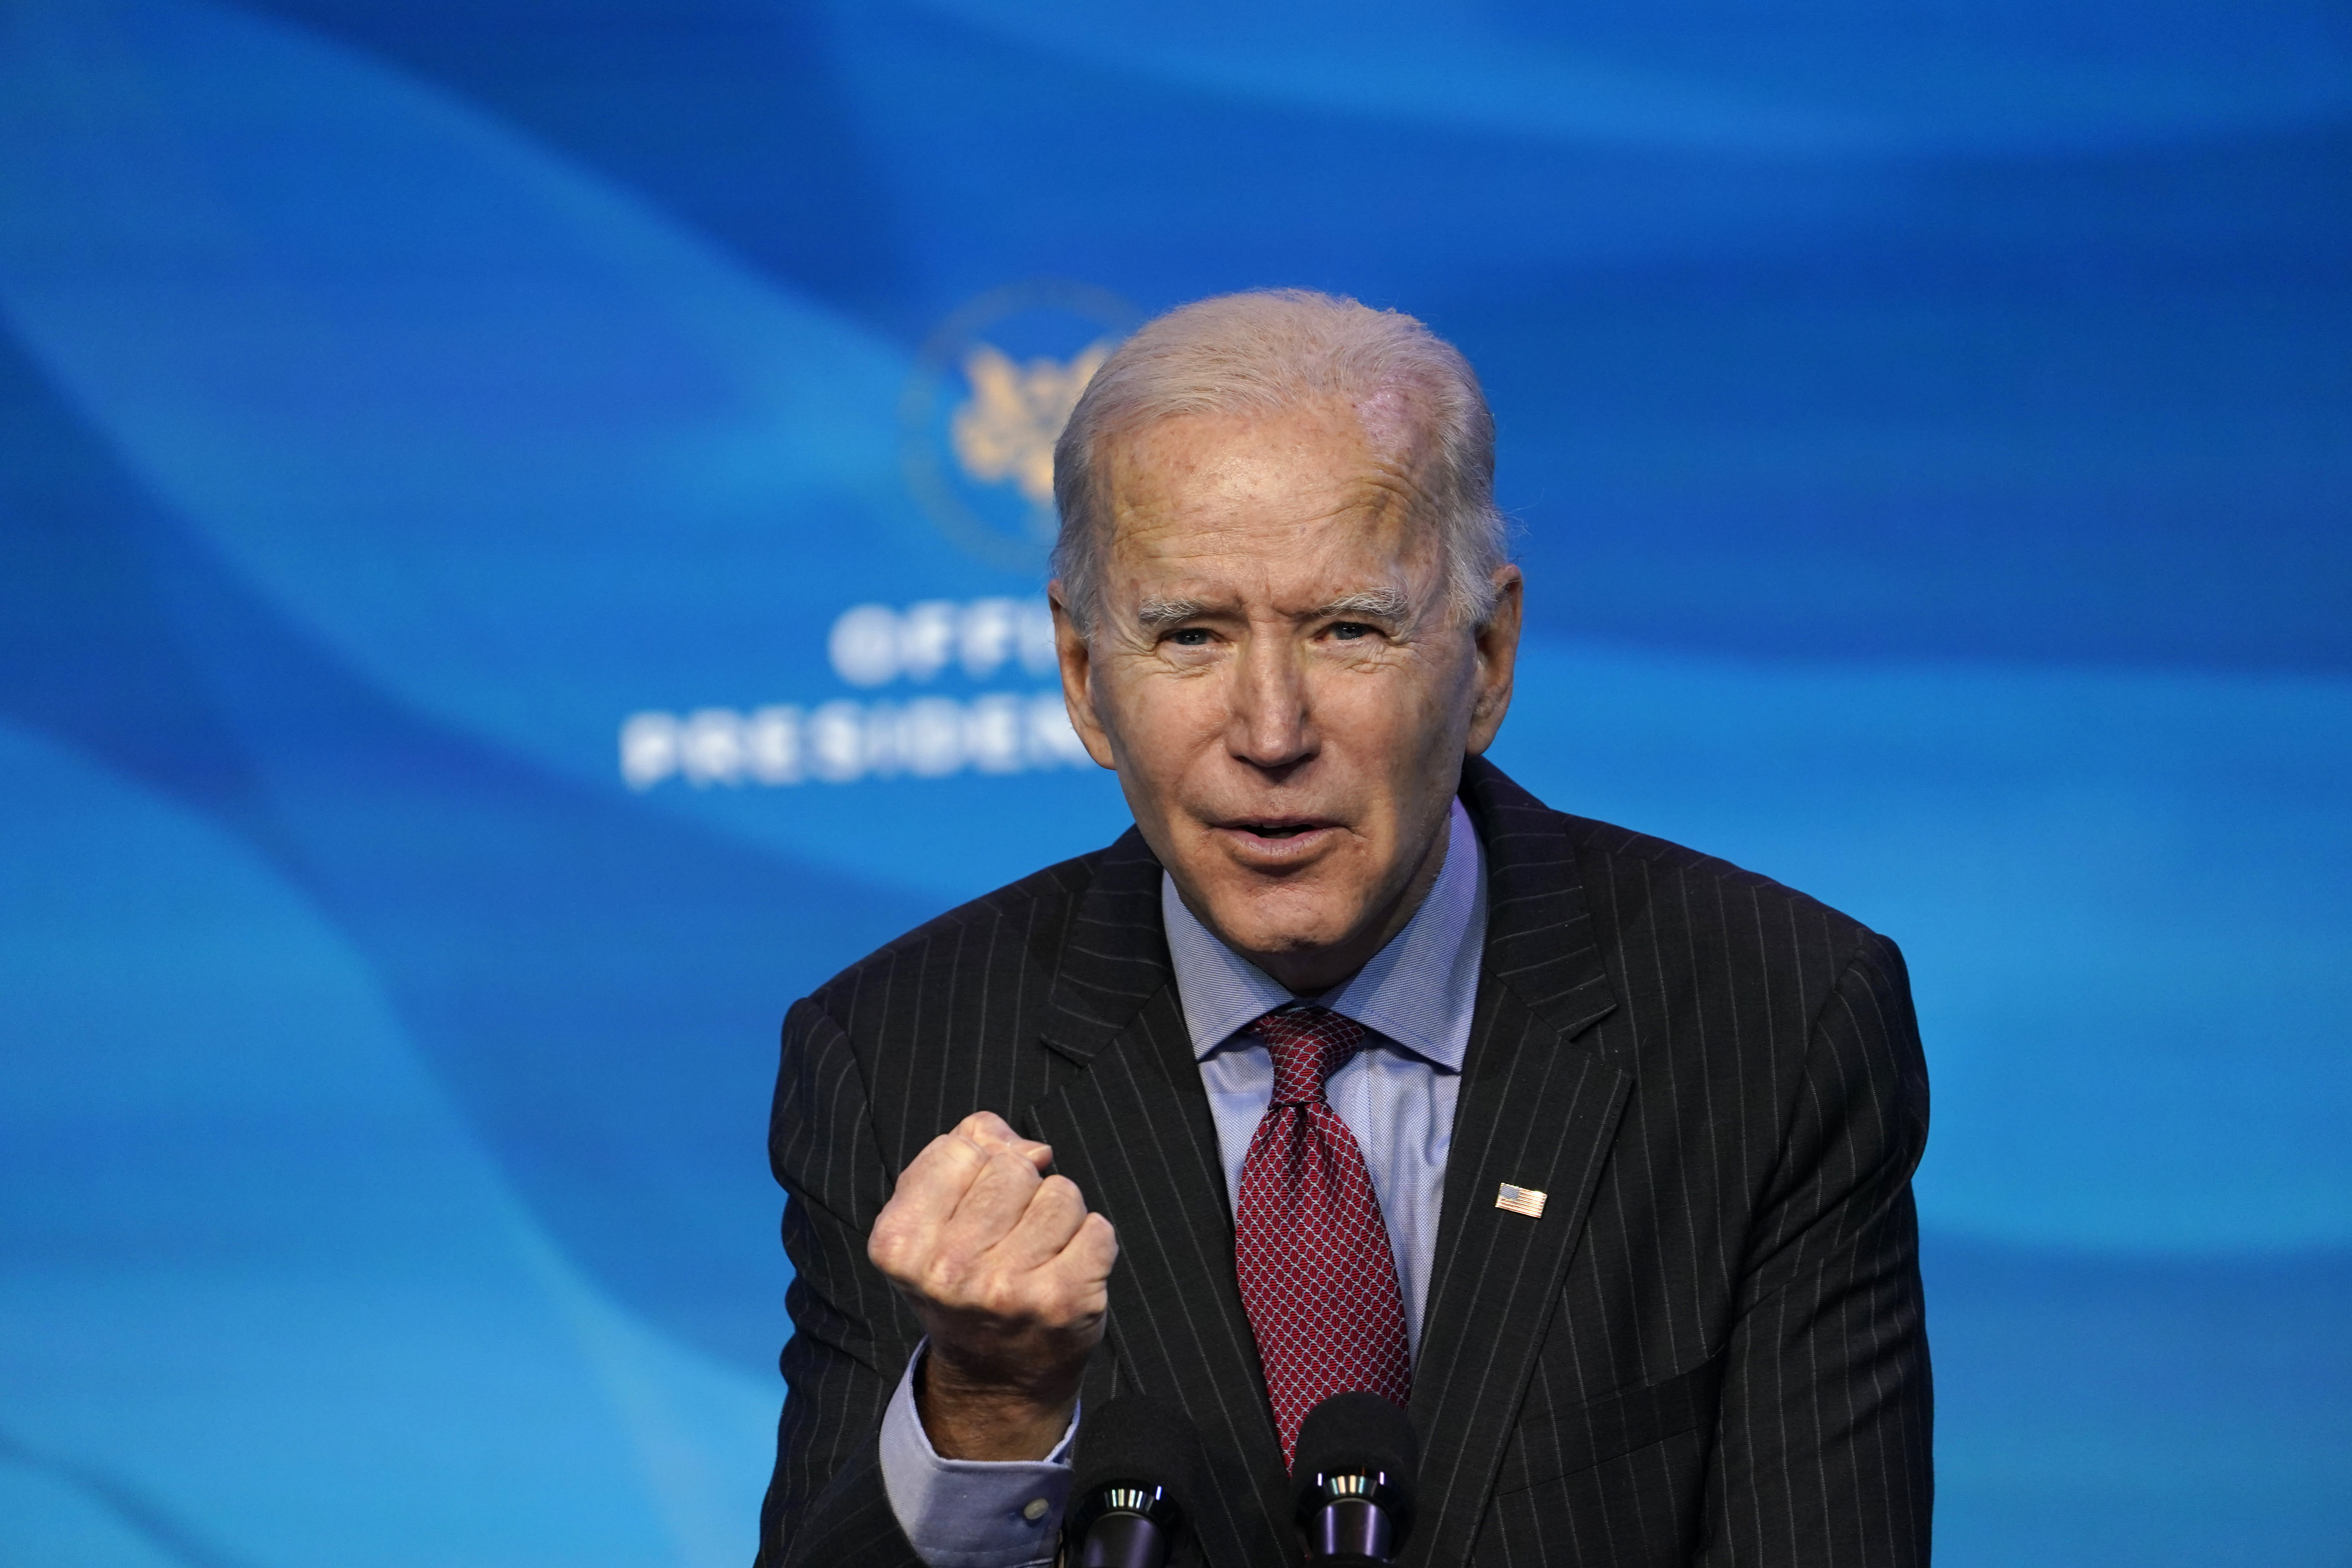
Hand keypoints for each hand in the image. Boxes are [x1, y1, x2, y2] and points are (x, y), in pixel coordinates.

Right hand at [867, 1111, 1118, 1459]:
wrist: (993, 1379)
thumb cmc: (964, 1285)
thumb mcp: (932, 1220)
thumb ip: (964, 1153)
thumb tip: (1021, 1142)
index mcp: (900, 1244)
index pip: (960, 1148)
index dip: (976, 1166)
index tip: (971, 1208)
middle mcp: (949, 1270)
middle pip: (1014, 1167)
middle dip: (1020, 1189)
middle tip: (1006, 1238)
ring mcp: (1008, 1289)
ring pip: (1061, 1193)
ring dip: (1058, 1216)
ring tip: (1036, 1255)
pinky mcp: (1063, 1302)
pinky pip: (1097, 1228)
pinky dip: (1090, 1243)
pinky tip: (1064, 1271)